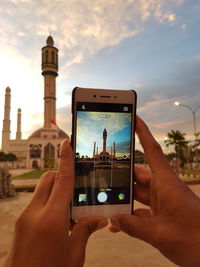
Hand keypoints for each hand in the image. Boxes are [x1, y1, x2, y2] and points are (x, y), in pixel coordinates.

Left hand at [4, 140, 106, 266]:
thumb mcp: (74, 254)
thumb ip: (85, 230)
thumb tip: (99, 219)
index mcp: (52, 219)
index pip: (62, 180)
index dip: (65, 160)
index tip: (66, 144)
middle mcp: (35, 213)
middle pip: (49, 179)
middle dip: (62, 175)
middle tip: (77, 185)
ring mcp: (25, 216)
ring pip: (42, 189)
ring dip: (56, 189)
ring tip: (70, 206)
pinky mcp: (21, 222)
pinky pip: (37, 202)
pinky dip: (49, 201)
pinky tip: (60, 217)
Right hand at [110, 117, 199, 266]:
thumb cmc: (195, 239)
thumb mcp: (159, 234)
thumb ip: (133, 226)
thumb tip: (113, 220)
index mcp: (166, 183)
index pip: (152, 151)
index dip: (143, 133)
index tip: (134, 118)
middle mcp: (163, 188)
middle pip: (138, 174)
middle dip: (121, 174)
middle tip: (101, 171)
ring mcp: (163, 201)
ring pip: (138, 193)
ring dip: (124, 198)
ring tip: (105, 199)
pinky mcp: (162, 214)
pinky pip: (142, 210)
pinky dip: (130, 216)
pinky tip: (117, 223)